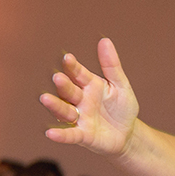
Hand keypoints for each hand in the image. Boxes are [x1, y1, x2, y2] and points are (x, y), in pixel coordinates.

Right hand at [40, 38, 139, 156]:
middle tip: (58, 78)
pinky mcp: (82, 135)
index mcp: (89, 85)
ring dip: (55, 105)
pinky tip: (50, 133)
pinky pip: (69, 135)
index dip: (72, 66)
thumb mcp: (121, 86)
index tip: (68, 58)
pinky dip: (60, 135)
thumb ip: (112, 65)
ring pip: (64, 110)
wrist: (129, 134)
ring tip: (45, 99)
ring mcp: (79, 118)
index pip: (78, 73)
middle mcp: (80, 100)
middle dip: (63, 85)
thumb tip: (105, 40)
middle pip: (68, 91)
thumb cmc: (122, 108)